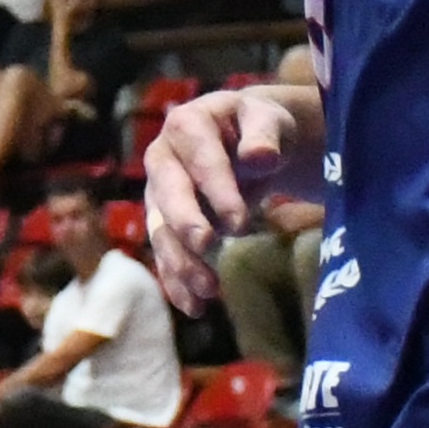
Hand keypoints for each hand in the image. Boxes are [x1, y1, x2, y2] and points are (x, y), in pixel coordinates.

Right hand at [144, 84, 311, 277]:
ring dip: (181, 262)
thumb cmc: (260, 127)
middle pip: (168, 194)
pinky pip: (166, 253)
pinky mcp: (164, 222)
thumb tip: (260, 157)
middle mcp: (162, 157)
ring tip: (208, 292)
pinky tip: (195, 307)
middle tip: (207, 247)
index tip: (240, 224)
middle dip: (186, 224)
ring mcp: (159, 192)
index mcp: (187, 124)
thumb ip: (265, 134)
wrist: (245, 139)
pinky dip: (177, 281)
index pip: (202, 160)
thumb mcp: (270, 120)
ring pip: (162, 230)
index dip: (219, 191)